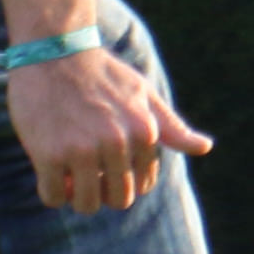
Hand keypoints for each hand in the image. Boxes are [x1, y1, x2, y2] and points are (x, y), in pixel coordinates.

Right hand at [4, 48, 210, 213]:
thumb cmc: (101, 74)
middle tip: (86, 170)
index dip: (125, 178)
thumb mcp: (142, 94)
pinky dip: (52, 191)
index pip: (143, 185)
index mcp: (144, 131)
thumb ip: (172, 127)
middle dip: (102, 191)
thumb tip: (205, 147)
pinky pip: (54, 197)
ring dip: (76, 195)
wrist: (53, 49)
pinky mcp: (49, 154)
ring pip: (86, 204)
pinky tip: (48, 169)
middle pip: (118, 200)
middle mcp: (117, 143)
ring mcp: (82, 150)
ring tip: (67, 171)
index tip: (108, 159)